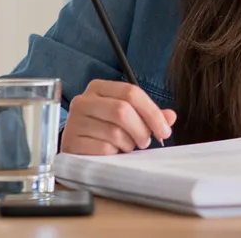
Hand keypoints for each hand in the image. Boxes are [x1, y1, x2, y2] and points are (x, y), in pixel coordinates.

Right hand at [60, 79, 176, 155]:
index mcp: (99, 87)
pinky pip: (102, 148)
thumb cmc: (104, 126)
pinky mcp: (70, 142)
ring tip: (128, 146)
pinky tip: (113, 152)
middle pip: (122, 110)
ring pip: (113, 132)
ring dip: (128, 144)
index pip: (131, 92)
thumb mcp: (127, 115)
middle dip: (141, 129)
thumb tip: (170, 117)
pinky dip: (114, 153)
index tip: (165, 130)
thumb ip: (149, 114)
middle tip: (146, 142)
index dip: (152, 112)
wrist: (76, 144)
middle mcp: (83, 100)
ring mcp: (74, 121)